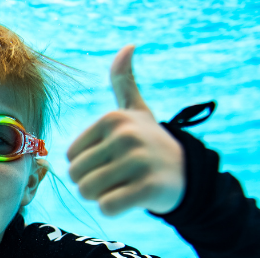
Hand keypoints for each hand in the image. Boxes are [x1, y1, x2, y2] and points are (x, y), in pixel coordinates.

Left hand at [67, 45, 184, 215]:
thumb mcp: (137, 111)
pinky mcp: (148, 188)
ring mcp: (138, 161)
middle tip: (119, 176)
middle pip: (77, 177)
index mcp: (112, 119)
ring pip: (89, 193)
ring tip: (125, 185)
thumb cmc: (150, 142)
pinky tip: (133, 198)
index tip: (112, 160)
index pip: (70, 158)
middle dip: (93, 184)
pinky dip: (116, 209)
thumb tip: (128, 46)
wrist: (188, 174)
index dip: (87, 166)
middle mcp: (124, 136)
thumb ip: (124, 81)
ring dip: (103, 196)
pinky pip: (108, 208)